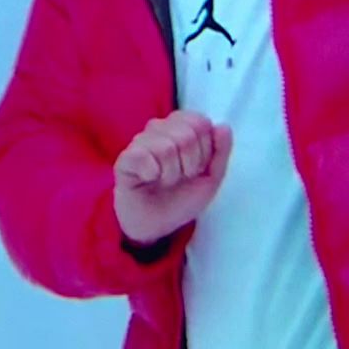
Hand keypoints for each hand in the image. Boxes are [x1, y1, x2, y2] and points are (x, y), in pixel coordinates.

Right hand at [113, 111, 232, 245]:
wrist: (155, 226)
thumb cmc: (180, 198)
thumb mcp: (210, 178)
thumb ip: (220, 151)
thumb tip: (222, 126)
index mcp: (180, 129)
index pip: (200, 122)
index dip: (204, 149)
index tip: (196, 167)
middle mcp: (159, 130)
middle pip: (186, 134)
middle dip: (190, 164)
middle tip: (180, 177)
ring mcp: (140, 142)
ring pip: (167, 147)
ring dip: (171, 174)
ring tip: (164, 181)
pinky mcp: (125, 158)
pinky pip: (144, 157)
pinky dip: (152, 174)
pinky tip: (148, 179)